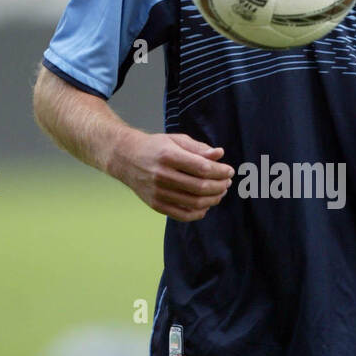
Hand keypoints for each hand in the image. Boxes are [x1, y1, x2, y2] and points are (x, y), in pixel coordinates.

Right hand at [109, 129, 234, 221]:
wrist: (126, 158)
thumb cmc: (155, 147)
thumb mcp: (176, 140)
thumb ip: (198, 148)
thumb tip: (219, 154)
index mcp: (168, 156)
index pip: (202, 168)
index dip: (220, 171)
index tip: (229, 171)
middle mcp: (161, 175)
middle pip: (200, 187)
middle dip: (220, 186)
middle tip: (227, 182)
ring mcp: (158, 192)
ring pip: (194, 203)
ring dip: (213, 199)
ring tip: (220, 192)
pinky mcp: (156, 205)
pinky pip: (182, 215)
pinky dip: (198, 213)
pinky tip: (206, 205)